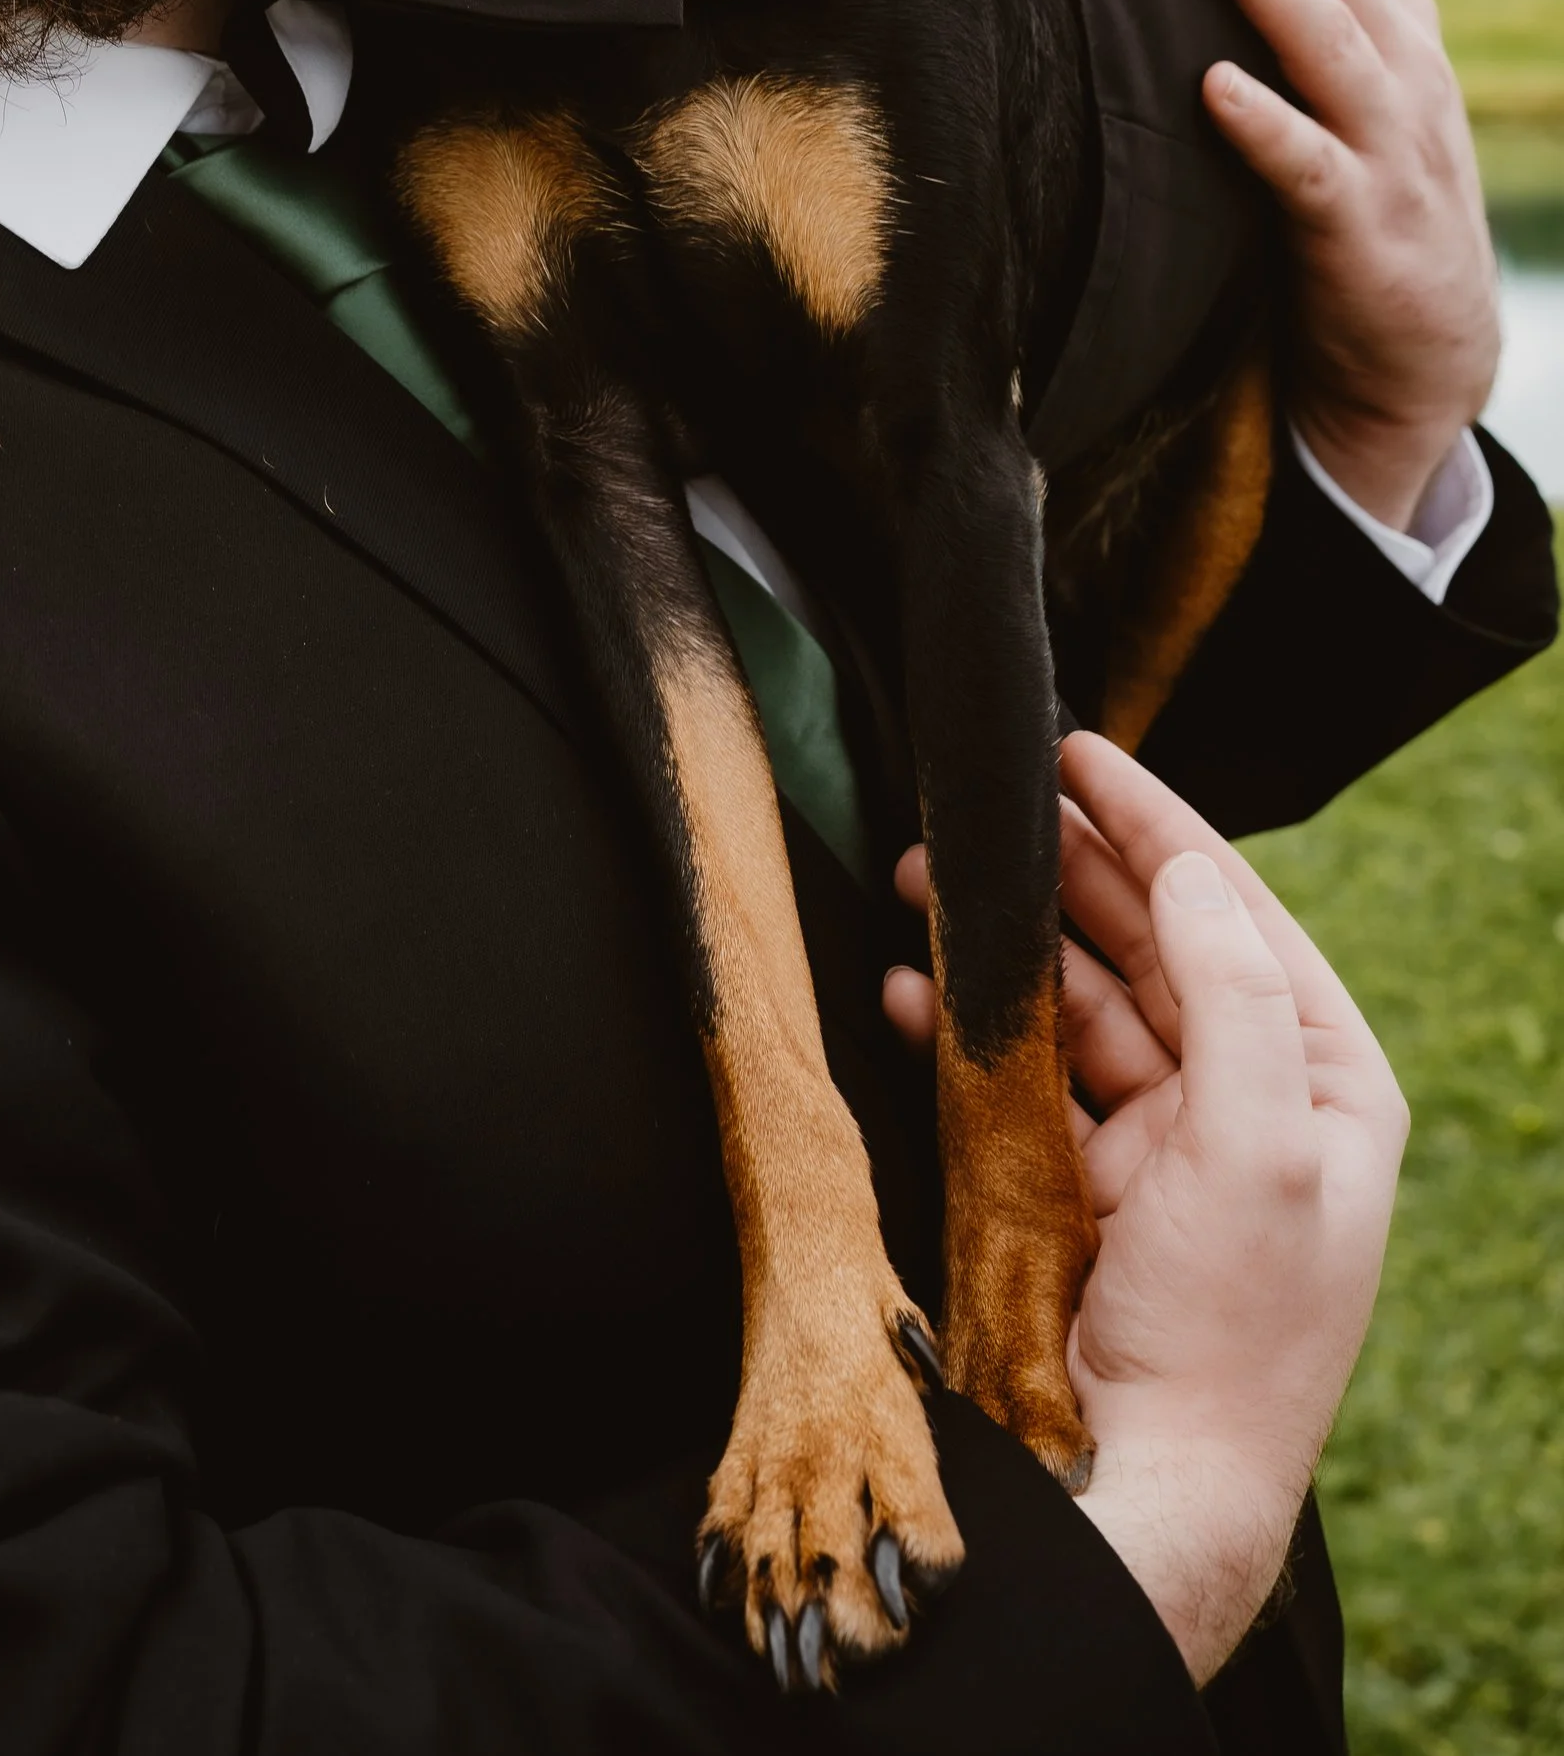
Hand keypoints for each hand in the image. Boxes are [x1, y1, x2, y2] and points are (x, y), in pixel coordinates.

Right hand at [885, 737, 1406, 1684]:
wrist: (1150, 1482)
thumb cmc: (1233, 1332)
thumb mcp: (1262, 1148)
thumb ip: (1230, 994)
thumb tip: (1188, 869)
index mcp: (1320, 1081)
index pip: (1234, 913)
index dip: (1156, 825)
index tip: (1081, 752)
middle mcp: (1248, 1101)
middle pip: (1150, 940)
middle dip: (1065, 867)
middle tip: (982, 802)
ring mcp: (1161, 1143)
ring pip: (1076, 998)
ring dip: (1004, 940)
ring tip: (920, 878)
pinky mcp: (1084, 1184)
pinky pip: (1020, 1075)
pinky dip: (964, 1027)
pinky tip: (912, 990)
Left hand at [1137, 0, 1500, 528]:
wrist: (1423, 366)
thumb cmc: (1353, 210)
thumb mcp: (1335, 97)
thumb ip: (1284, 18)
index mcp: (1391, 27)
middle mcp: (1402, 72)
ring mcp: (1390, 151)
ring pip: (1327, 39)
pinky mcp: (1364, 234)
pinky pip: (1310, 171)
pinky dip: (1266, 124)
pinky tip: (1214, 85)